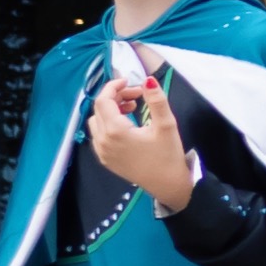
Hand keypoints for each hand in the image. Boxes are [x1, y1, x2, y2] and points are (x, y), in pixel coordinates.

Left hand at [85, 64, 194, 205]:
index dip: (113, 86)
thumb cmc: (168, 155)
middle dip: (116, 96)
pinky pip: (98, 135)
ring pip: (96, 121)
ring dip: (111, 110)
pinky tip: (126, 124)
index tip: (129, 81)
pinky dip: (108, 123)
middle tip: (137, 95)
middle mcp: (102, 141)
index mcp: (115, 131)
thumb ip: (157, 100)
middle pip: (99, 109)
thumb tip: (147, 79)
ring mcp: (101, 152)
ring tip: (133, 108)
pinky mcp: (105, 159)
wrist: (167, 185)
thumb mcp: (167, 124)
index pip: (103, 100)